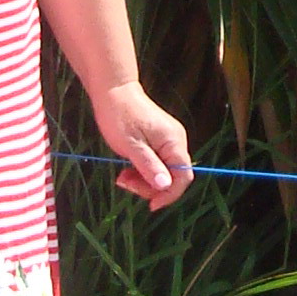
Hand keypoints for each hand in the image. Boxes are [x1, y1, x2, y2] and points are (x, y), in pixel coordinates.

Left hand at [96, 83, 193, 211]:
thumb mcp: (131, 145)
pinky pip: (157, 162)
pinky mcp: (159, 139)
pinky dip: (143, 170)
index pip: (183, 177)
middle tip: (125, 183)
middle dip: (150, 186)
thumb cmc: (119, 115)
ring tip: (122, 177)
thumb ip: (149, 166)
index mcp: (173, 141)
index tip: (150, 205)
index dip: (169, 194)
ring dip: (143, 180)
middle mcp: (176, 140)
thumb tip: (165, 186)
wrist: (113, 90)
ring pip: (163, 171)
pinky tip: (127, 169)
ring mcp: (168, 139)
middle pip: (173, 176)